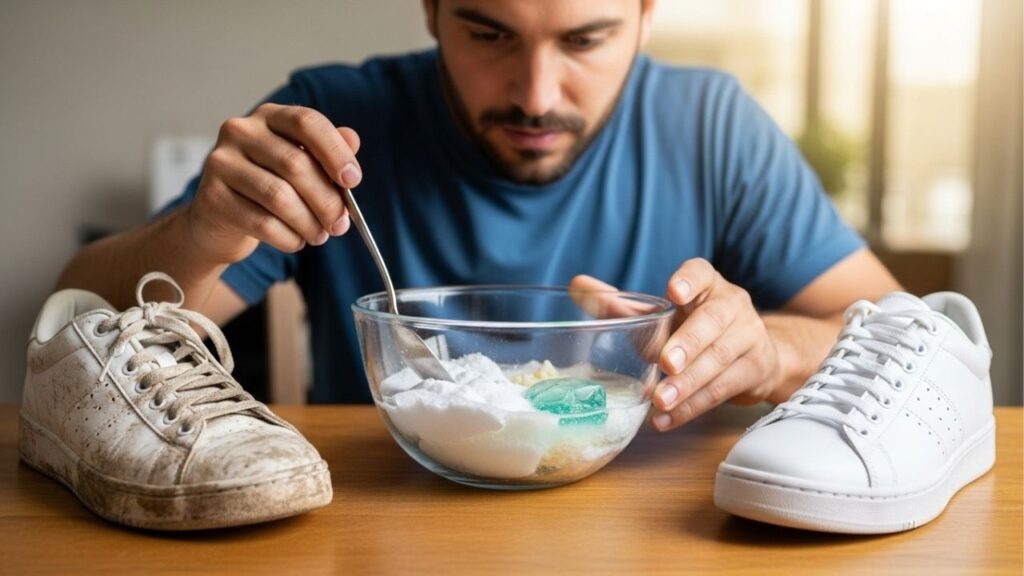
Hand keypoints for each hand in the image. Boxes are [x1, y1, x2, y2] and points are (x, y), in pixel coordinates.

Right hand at [187, 103, 361, 263]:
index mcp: (269, 116)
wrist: (218, 219)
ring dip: (309, 223)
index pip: (307, 122)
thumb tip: (352, 140)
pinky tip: (296, 241)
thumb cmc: (268, 188)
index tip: (353, 181)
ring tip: (320, 235)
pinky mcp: (212, 197)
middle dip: (327, 200)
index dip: (335, 151)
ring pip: (279, 197)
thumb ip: (326, 152)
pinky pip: (262, 223)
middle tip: (340, 224)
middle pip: (296, 164)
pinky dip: (289, 238)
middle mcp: (240, 131)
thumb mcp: (299, 165)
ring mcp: (221, 162)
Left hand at [651, 258, 780, 430]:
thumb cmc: (697, 329)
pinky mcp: (756, 368)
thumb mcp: (669, 316)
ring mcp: (749, 334)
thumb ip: (634, 314)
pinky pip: (721, 389)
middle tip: (666, 363)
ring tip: (660, 400)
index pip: (700, 273)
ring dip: (687, 384)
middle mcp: (732, 303)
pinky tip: (667, 418)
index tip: (674, 293)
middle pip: (711, 321)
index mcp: (707, 283)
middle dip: (688, 343)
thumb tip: (594, 300)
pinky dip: (691, 407)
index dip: (688, 281)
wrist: (752, 353)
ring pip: (718, 359)